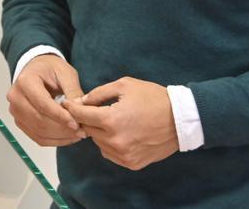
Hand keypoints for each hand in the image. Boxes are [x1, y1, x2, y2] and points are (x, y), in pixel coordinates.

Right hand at [6, 54, 86, 145]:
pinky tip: (67, 136)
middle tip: (81, 131)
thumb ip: (73, 91)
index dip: (60, 117)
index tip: (76, 124)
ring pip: (39, 132)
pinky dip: (54, 140)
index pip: (43, 105)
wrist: (37, 69)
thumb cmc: (49, 69)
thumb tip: (80, 111)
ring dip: (60, 137)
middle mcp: (16, 97)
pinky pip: (37, 137)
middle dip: (63, 129)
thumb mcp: (65, 73)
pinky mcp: (20, 122)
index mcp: (26, 81)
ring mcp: (16, 111)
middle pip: (39, 121)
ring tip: (77, 134)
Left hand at [63, 76, 179, 169]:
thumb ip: (99, 93)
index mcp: (111, 120)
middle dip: (87, 119)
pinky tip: (120, 133)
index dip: (72, 108)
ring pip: (98, 143)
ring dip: (99, 132)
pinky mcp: (132, 163)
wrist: (181, 119)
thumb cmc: (154, 98)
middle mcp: (115, 141)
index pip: (81, 116)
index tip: (67, 104)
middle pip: (88, 131)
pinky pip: (110, 154)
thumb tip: (81, 101)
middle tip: (93, 110)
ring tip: (112, 121)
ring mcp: (124, 155)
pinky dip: (110, 144)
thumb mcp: (125, 86)